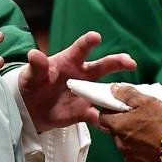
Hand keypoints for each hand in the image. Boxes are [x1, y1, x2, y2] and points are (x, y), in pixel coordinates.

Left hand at [18, 31, 135, 132]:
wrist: (31, 108)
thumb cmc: (33, 84)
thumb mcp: (31, 75)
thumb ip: (36, 66)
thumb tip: (34, 55)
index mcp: (70, 61)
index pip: (81, 48)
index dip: (89, 42)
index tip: (96, 37)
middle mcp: (83, 75)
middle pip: (103, 66)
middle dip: (117, 63)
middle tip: (130, 63)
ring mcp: (86, 94)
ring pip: (106, 91)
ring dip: (118, 94)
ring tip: (130, 97)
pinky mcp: (85, 112)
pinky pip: (99, 116)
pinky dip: (107, 121)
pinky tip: (115, 124)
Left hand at [97, 85, 161, 161]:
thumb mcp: (146, 101)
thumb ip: (127, 94)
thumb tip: (114, 89)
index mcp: (118, 125)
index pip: (103, 116)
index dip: (110, 110)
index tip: (120, 107)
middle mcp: (119, 142)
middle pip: (115, 129)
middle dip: (123, 123)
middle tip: (138, 117)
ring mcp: (129, 155)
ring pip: (125, 142)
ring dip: (132, 136)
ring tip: (148, 131)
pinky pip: (135, 153)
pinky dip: (140, 148)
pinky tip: (151, 143)